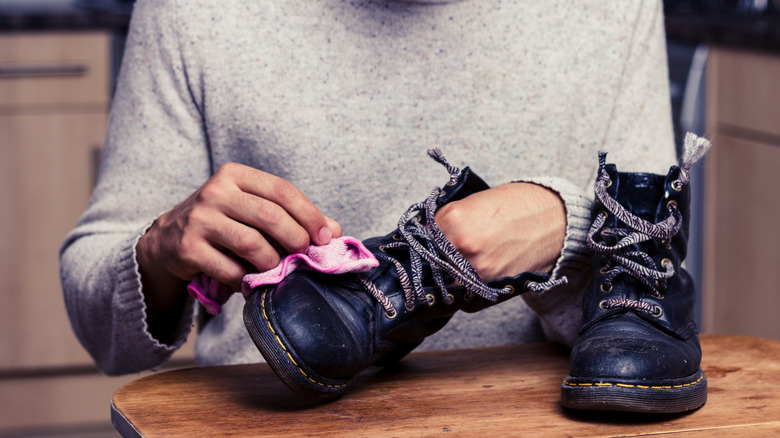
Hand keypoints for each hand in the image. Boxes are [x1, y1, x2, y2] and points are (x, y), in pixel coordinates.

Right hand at [137, 163, 341, 332]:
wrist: (167, 239)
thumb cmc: (222, 222)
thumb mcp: (252, 210)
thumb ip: (291, 216)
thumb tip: (335, 231)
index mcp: (235, 175)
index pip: (282, 190)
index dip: (309, 214)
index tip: (327, 236)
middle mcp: (215, 192)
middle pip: (269, 215)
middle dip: (296, 238)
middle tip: (305, 254)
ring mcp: (199, 219)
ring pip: (251, 243)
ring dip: (272, 263)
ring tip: (277, 270)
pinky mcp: (188, 247)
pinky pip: (230, 268)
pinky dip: (246, 280)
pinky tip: (250, 283)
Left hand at [434, 182, 565, 281]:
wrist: (552, 219)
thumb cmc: (514, 205)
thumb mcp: (471, 202)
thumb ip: (446, 220)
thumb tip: (425, 236)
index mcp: (453, 220)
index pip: (422, 236)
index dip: (427, 237)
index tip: (431, 239)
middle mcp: (462, 246)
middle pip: (431, 260)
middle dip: (437, 256)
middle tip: (447, 251)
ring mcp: (476, 269)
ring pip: (447, 278)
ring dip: (450, 273)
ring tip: (467, 260)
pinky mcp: (491, 286)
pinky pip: (466, 293)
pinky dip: (467, 286)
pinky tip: (477, 271)